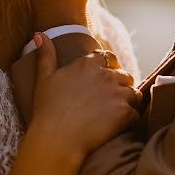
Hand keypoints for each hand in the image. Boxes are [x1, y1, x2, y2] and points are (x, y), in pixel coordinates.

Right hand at [30, 34, 141, 161]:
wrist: (56, 140)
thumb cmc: (47, 110)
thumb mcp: (44, 79)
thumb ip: (46, 55)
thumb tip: (39, 34)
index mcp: (88, 64)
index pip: (109, 57)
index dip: (109, 67)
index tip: (104, 79)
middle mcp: (106, 75)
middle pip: (124, 75)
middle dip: (120, 85)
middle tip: (110, 100)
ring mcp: (117, 93)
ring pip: (133, 93)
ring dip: (128, 102)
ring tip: (116, 113)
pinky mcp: (124, 112)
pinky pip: (135, 113)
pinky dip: (129, 120)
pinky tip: (118, 127)